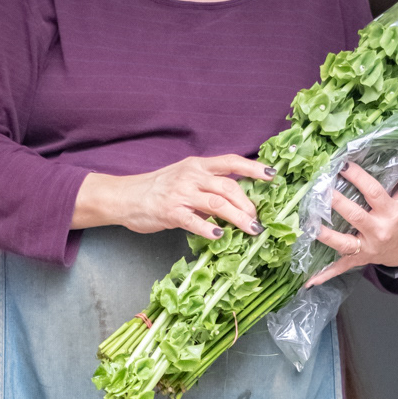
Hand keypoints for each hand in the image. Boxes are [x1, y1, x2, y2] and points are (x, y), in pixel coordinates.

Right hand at [73, 153, 274, 242]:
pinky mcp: (170, 212)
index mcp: (197, 165)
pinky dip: (210, 230)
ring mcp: (181, 193)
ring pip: (218, 204)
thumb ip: (208, 184)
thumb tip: (236, 198)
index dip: (253, 167)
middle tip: (258, 220)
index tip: (273, 175)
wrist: (124, 196)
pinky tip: (220, 237)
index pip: (231, 162)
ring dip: (238, 218)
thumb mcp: (184, 178)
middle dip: (248, 204)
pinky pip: (194, 221)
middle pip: (229, 187)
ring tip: (252, 229)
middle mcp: (191, 176)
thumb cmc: (157, 189)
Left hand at [305, 150, 397, 286]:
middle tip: (321, 189)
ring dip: (327, 236)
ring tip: (310, 226)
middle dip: (337, 203)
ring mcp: (368, 247)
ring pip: (345, 243)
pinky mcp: (359, 258)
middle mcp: (379, 230)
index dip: (358, 178)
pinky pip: (342, 267)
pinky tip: (310, 280)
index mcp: (391, 212)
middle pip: (355, 216)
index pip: (373, 192)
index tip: (343, 165)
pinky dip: (326, 274)